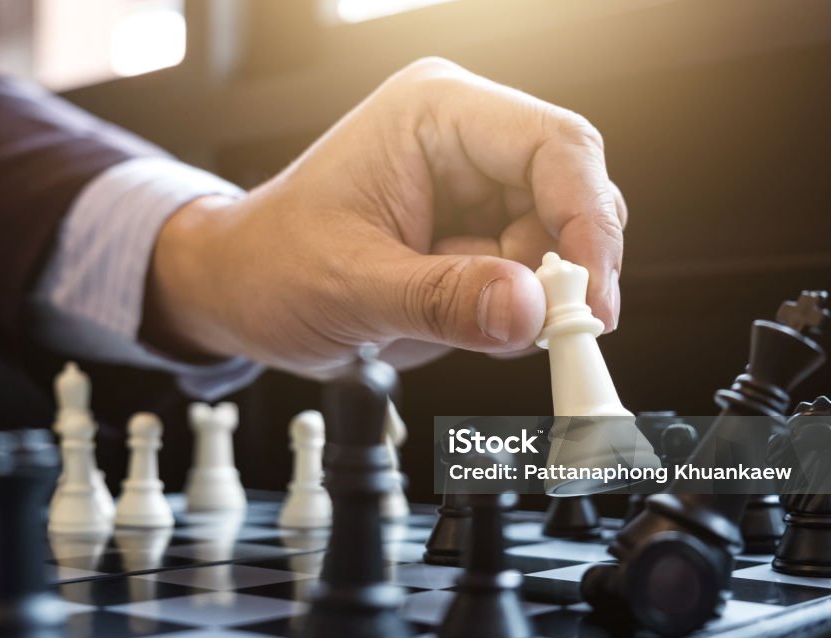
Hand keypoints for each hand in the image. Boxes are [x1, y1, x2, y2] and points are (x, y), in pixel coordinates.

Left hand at [145, 58, 626, 376]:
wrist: (240, 293)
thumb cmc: (269, 265)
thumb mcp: (351, 287)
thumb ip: (443, 299)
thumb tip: (531, 310)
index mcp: (432, 114)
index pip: (554, 147)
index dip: (588, 221)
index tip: (590, 299)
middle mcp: (463, 140)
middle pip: (571, 192)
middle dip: (567, 268)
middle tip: (553, 330)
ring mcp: (473, 189)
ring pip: (559, 239)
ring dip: (541, 295)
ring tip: (478, 325)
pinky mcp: (473, 236)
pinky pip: (531, 272)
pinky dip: (522, 310)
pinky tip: (475, 323)